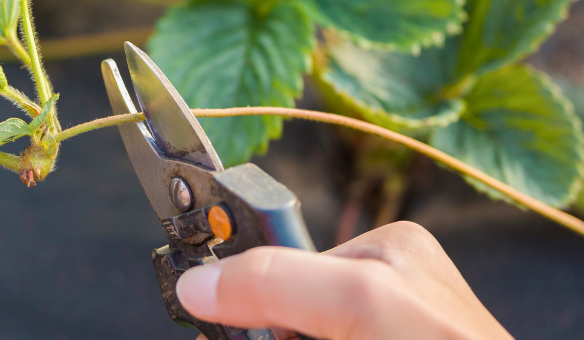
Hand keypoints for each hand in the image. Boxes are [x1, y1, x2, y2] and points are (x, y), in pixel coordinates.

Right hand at [176, 221, 511, 339]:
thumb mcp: (359, 300)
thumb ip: (277, 281)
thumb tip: (198, 283)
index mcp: (386, 251)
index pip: (283, 252)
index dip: (245, 283)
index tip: (205, 301)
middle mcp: (383, 292)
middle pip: (281, 303)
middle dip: (263, 328)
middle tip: (279, 339)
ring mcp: (372, 330)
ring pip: (289, 330)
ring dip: (277, 338)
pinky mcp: (367, 339)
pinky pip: (306, 335)